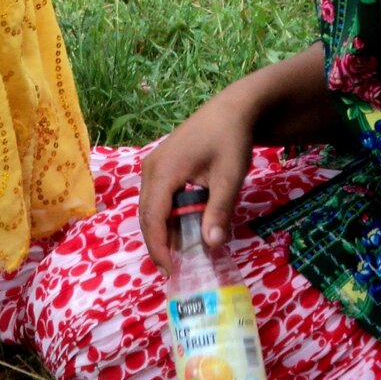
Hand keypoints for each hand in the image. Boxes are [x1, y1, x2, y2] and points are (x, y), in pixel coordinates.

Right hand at [138, 45, 333, 275]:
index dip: (158, 246)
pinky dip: (166, 215)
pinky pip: (157, 196)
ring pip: (150, 206)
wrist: (233, 109)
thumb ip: (219, 210)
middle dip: (158, 243)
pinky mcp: (162, 164)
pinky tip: (182, 228)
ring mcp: (154, 164)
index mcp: (164, 171)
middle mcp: (151, 168)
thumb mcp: (230, 177)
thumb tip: (211, 245)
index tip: (170, 270)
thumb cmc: (231, 140)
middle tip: (174, 268)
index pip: (152, 217)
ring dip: (162, 230)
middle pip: (147, 214)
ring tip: (179, 253)